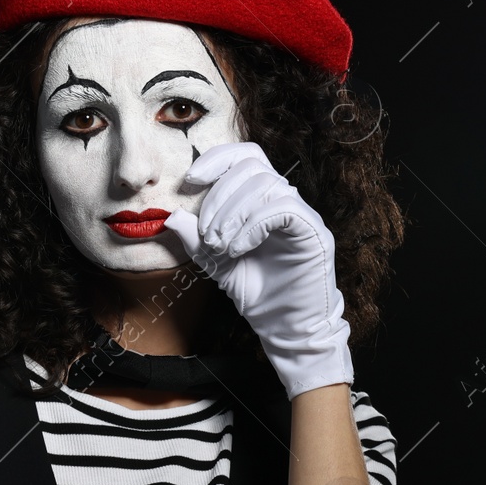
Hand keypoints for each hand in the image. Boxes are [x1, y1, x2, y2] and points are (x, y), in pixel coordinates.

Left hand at [163, 142, 352, 399]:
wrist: (284, 327)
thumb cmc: (256, 293)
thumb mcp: (215, 263)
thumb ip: (196, 239)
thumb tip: (172, 216)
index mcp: (263, 199)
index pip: (245, 157)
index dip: (216, 160)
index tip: (189, 181)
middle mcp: (285, 200)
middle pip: (251, 167)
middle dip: (218, 197)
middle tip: (206, 234)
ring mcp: (302, 215)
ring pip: (265, 185)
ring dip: (232, 213)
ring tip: (219, 245)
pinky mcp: (313, 233)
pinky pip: (282, 209)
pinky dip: (251, 226)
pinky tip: (237, 249)